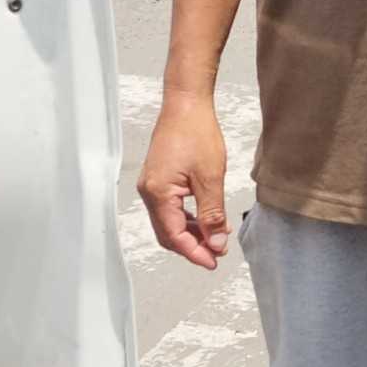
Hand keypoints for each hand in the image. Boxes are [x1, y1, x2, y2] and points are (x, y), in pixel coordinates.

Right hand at [138, 90, 229, 267]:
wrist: (186, 104)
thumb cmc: (196, 133)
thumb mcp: (210, 178)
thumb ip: (212, 214)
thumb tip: (216, 243)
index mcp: (158, 193)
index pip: (174, 236)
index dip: (195, 252)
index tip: (214, 261)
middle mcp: (149, 192)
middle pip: (168, 234)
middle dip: (192, 246)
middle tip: (217, 253)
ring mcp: (151, 186)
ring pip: (169, 223)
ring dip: (191, 233)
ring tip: (216, 238)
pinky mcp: (157, 180)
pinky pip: (169, 209)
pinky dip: (187, 219)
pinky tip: (206, 220)